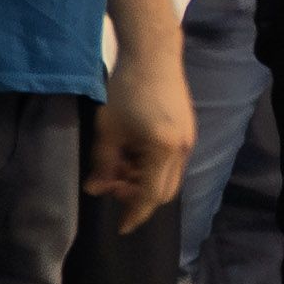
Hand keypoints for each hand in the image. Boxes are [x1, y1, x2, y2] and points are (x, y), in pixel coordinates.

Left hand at [93, 58, 194, 223]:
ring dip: (145, 181)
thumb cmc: (127, 90)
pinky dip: (153, 167)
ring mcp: (188, 141)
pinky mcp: (187, 132)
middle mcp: (182, 151)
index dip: (134, 213)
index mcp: (163, 151)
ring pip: (169, 177)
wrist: (154, 55)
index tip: (121, 228)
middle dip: (139, 197)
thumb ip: (103, 163)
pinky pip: (172, 162)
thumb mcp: (108, 129)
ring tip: (121, 166)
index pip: (150, 196)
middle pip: (164, 192)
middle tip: (113, 187)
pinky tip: (135, 152)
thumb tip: (95, 189)